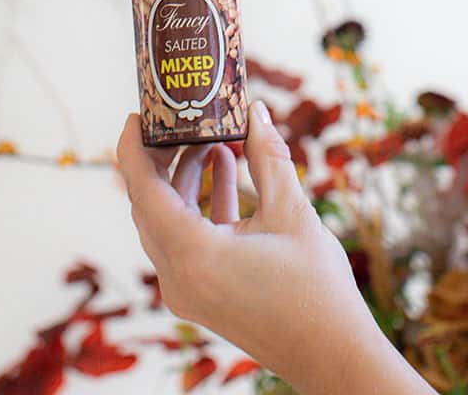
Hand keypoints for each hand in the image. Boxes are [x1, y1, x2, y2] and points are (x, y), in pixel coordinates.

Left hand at [117, 102, 430, 394]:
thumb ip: (267, 157)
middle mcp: (178, 277)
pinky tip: (224, 170)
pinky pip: (185, 240)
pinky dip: (199, 205)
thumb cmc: (316, 290)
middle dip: (163, 157)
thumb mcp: (291, 212)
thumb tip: (254, 111)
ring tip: (212, 138)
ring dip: (185, 179)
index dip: (134, 148)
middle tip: (180, 119)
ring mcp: (187, 290)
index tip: (139, 114)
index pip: (142, 190)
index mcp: (193, 255)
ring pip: (168, 221)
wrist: (333, 355)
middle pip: (150, 204)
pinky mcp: (202, 294)